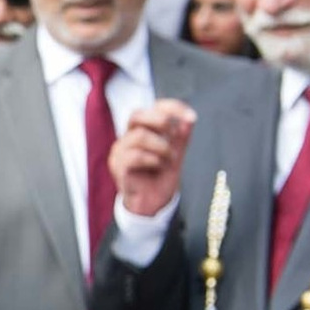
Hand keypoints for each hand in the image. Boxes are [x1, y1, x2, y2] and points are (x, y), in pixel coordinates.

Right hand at [109, 100, 195, 220]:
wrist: (154, 203)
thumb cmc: (161, 176)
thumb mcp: (176, 153)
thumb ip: (181, 136)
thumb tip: (189, 118)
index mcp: (142, 130)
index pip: (154, 107)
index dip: (173, 107)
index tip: (191, 117)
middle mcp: (128, 137)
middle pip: (136, 114)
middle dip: (161, 121)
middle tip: (174, 136)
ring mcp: (120, 151)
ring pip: (139, 135)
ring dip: (161, 146)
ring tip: (169, 159)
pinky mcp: (118, 166)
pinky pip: (135, 155)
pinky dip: (153, 160)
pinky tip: (158, 167)